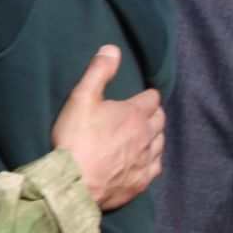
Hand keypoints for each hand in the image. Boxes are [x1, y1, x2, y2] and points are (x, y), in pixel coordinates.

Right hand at [51, 46, 164, 209]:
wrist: (73, 183)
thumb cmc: (75, 138)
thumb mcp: (81, 97)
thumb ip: (99, 71)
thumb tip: (112, 49)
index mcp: (135, 114)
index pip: (152, 99)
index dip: (146, 96)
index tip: (141, 96)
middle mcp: (146, 136)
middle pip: (159, 120)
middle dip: (153, 114)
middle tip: (143, 114)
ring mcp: (145, 161)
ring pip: (160, 143)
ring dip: (154, 136)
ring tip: (144, 135)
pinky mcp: (140, 182)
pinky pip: (155, 167)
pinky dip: (151, 160)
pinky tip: (143, 160)